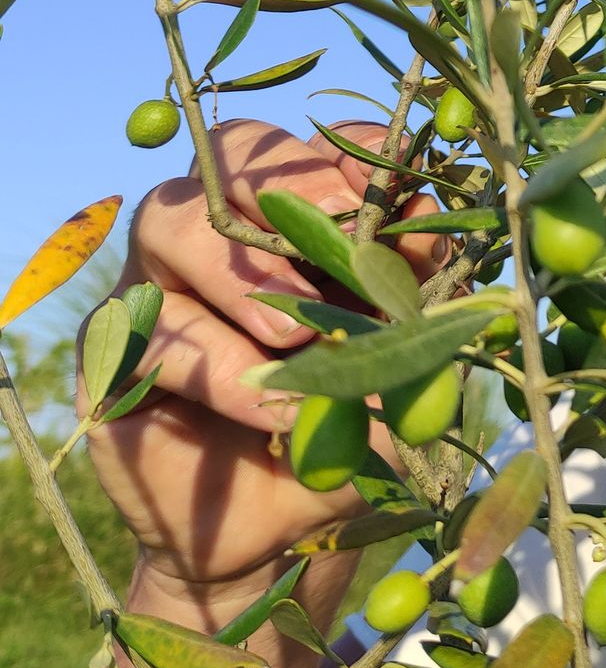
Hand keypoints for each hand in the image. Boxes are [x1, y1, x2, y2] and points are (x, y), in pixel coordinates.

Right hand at [82, 118, 441, 596]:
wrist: (279, 521)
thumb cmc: (348, 416)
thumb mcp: (402, 355)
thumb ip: (417, 291)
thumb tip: (429, 219)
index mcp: (299, 215)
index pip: (314, 146)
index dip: (348, 151)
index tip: (392, 178)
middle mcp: (222, 227)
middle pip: (230, 150)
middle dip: (285, 180)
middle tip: (337, 229)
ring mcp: (159, 279)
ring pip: (172, 223)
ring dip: (242, 273)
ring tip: (296, 333)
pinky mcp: (115, 348)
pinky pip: (152, 329)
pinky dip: (218, 364)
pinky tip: (266, 402)